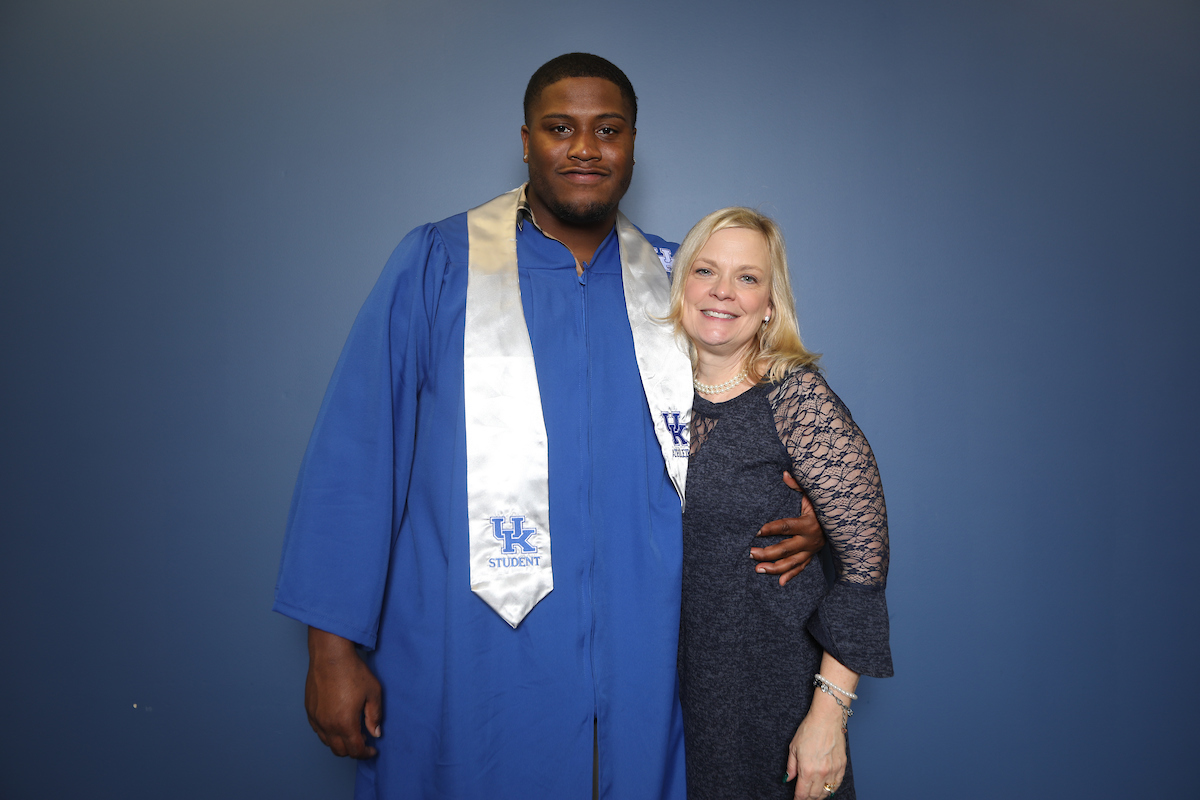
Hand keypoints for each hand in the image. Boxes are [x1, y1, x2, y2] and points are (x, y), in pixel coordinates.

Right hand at [305, 627, 382, 758]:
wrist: (330, 656)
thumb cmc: (353, 671)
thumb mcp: (373, 693)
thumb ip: (374, 716)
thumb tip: (375, 733)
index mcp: (345, 723)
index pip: (355, 750)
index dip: (366, 753)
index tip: (372, 750)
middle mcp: (328, 725)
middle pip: (340, 751)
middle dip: (354, 751)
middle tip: (363, 742)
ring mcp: (316, 719)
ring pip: (328, 742)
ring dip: (340, 743)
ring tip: (351, 733)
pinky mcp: (309, 711)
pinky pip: (318, 731)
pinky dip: (329, 734)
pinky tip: (338, 724)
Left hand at [751, 473, 824, 585]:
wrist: (845, 521)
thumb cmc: (823, 505)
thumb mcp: (812, 494)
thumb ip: (797, 485)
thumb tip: (784, 473)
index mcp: (808, 523)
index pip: (786, 526)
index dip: (770, 529)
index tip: (756, 530)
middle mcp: (809, 540)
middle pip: (785, 549)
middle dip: (766, 552)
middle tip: (750, 552)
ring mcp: (810, 551)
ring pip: (791, 563)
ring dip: (774, 568)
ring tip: (757, 569)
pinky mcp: (811, 557)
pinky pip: (800, 568)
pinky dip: (790, 576)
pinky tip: (780, 583)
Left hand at [785, 702, 846, 799]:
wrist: (827, 719)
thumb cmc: (809, 729)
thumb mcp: (793, 747)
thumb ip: (791, 766)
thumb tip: (789, 778)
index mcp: (807, 769)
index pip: (802, 793)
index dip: (798, 799)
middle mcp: (821, 773)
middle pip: (814, 795)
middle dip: (807, 798)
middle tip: (803, 797)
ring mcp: (833, 770)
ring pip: (827, 792)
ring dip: (819, 795)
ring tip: (814, 794)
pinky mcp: (842, 766)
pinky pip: (837, 784)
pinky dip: (831, 789)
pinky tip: (827, 788)